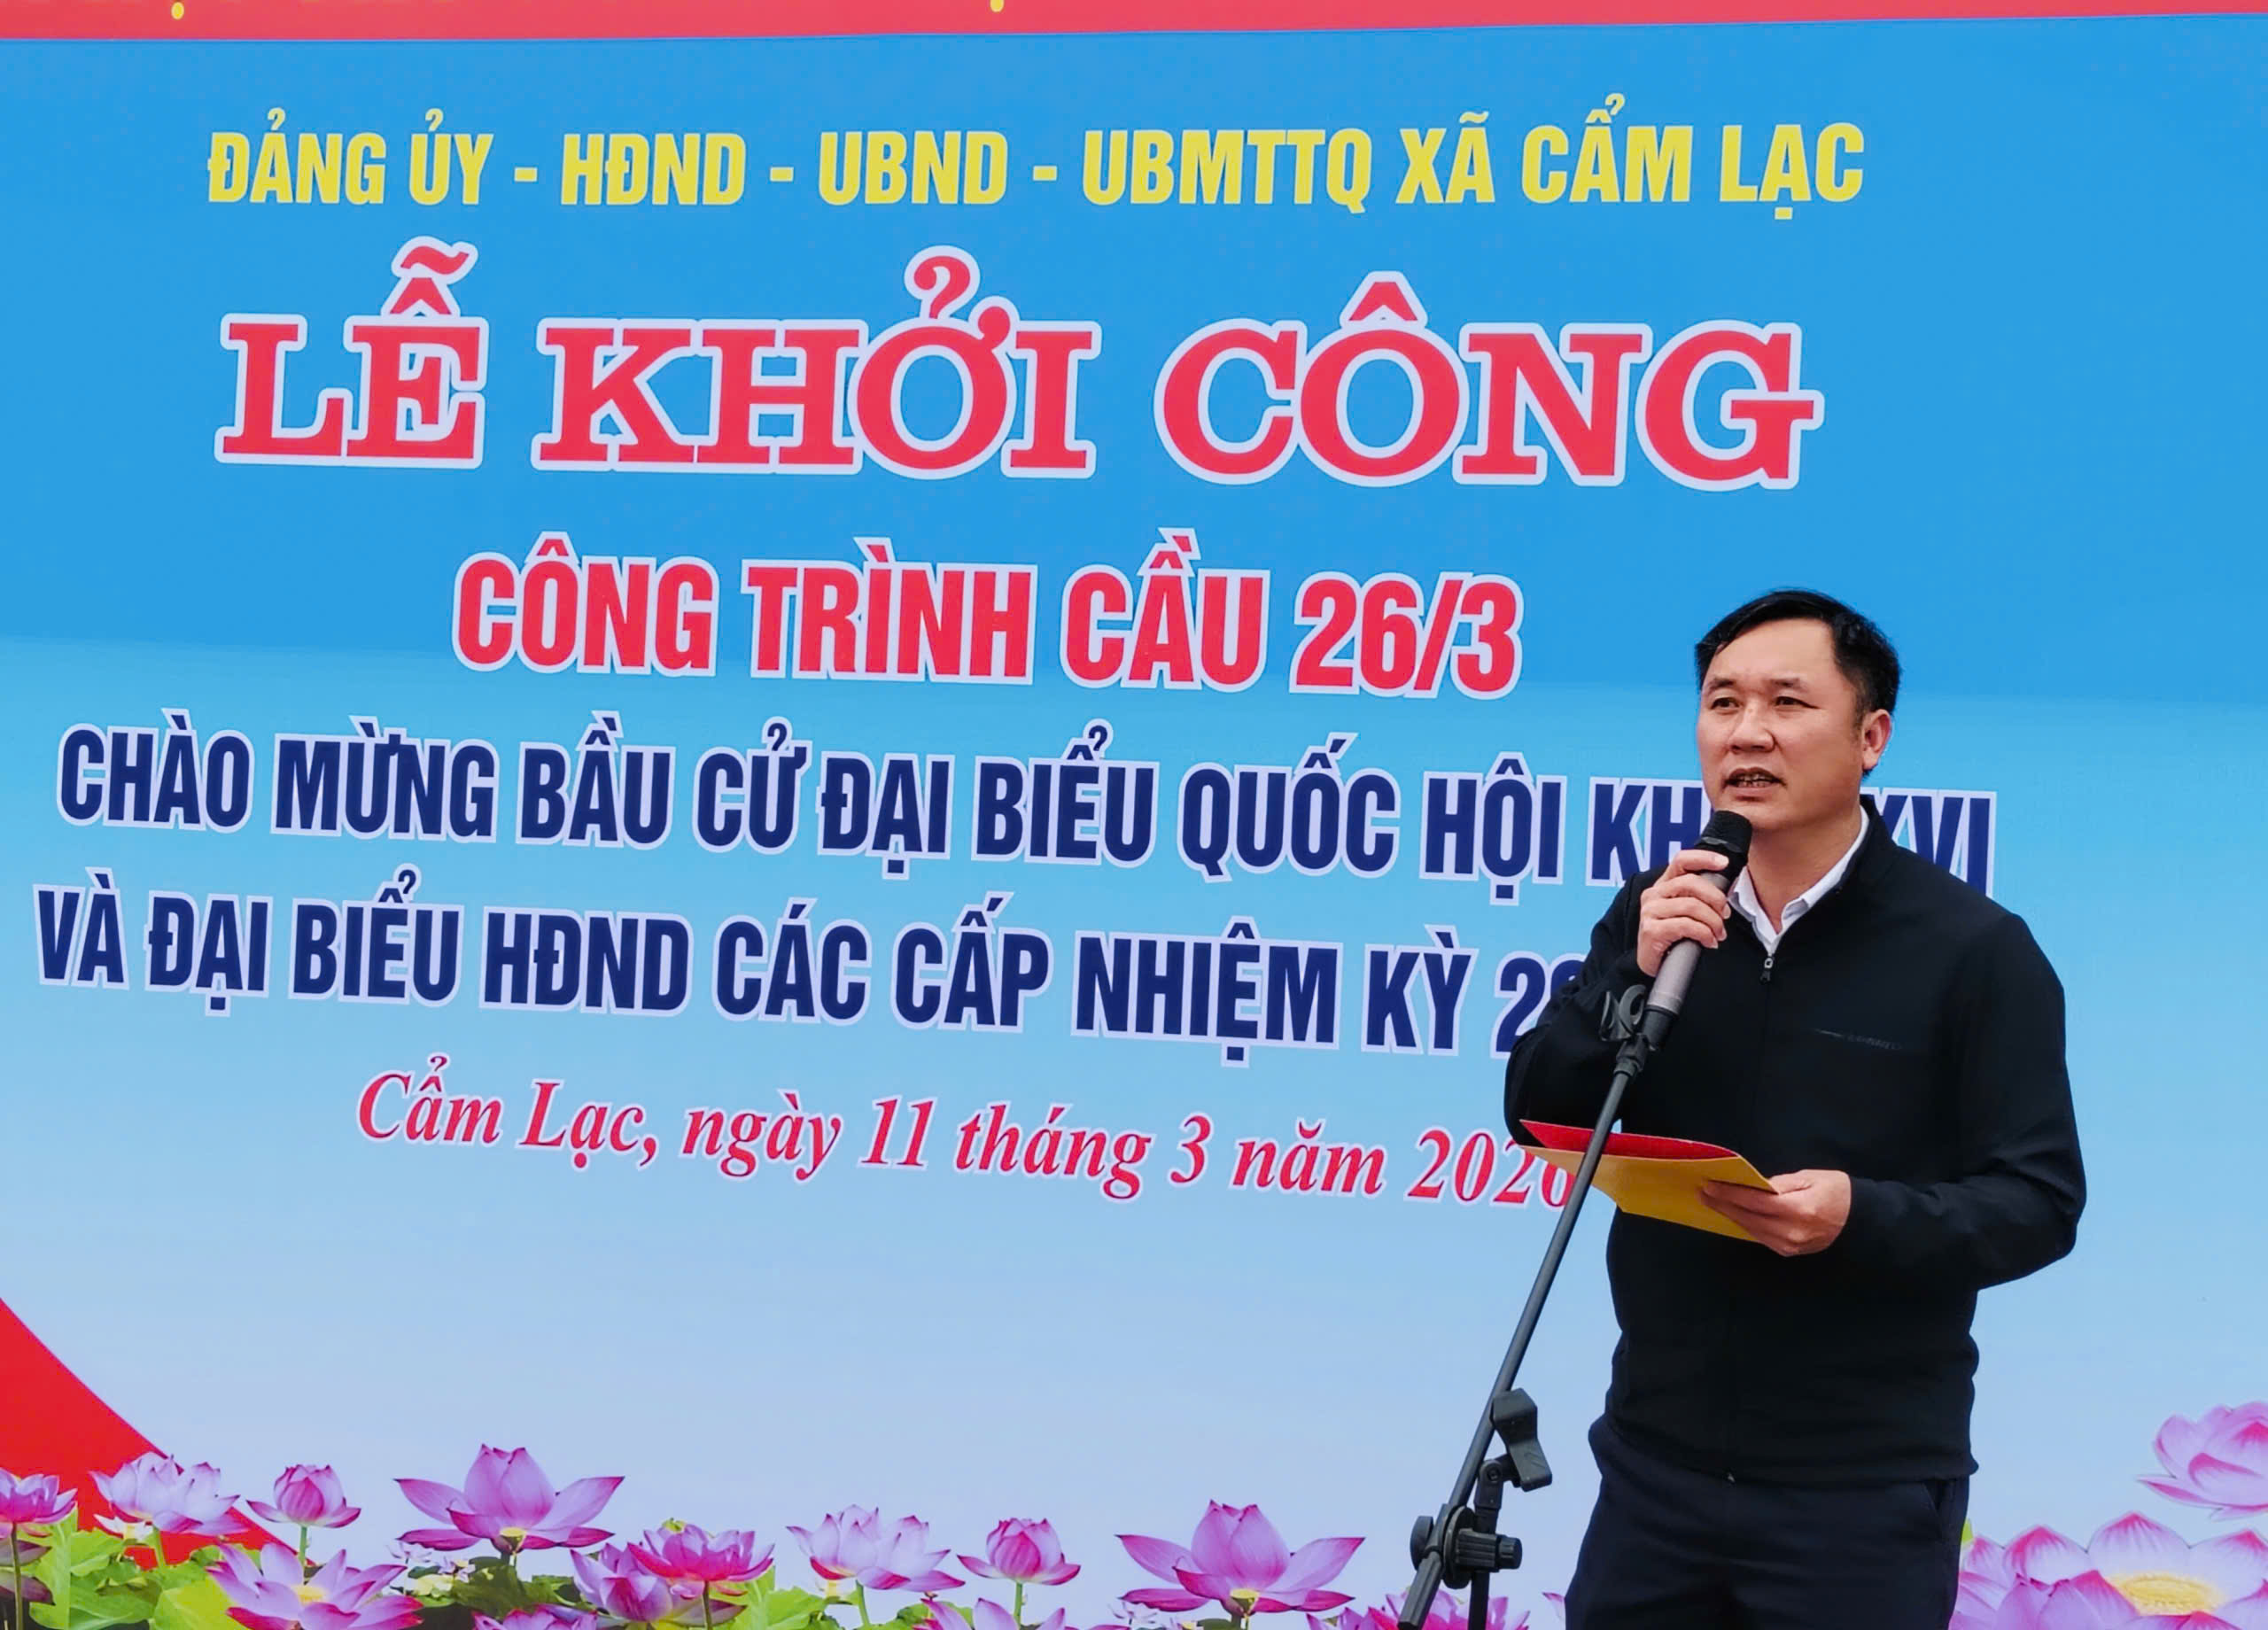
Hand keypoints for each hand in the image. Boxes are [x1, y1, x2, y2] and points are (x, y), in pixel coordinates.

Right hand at [1636, 846, 1733, 976]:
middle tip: (1724, 914)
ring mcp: (1650, 911)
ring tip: (1718, 934)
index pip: (1681, 860)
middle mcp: (1654, 894)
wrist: (1653, 964)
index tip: (1723, 863)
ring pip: (1691, 906)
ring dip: (1712, 921)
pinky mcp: (1651, 929)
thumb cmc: (1673, 937)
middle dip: (1715, 898)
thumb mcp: (1687, 912)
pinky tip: (1708, 942)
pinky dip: (1704, 934)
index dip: (1704, 858)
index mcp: (1664, 885)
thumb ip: (1702, 898)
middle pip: (1690, 882)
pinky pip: (1686, 925)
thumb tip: (1728, 887)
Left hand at [1700, 1170, 1851, 1255]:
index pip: (1755, 1202)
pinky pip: (1760, 1237)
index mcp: (1799, 1210)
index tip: (1710, 1185)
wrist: (1862, 1222)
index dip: (1730, 1194)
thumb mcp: (1811, 1178)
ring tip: (1712, 1202)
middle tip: (1703, 1192)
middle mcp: (1792, 1232)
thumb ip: (1780, 1183)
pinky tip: (1733, 1214)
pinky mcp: (1789, 1252)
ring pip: (1751, 1230)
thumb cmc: (1838, 1192)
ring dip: (1730, 1216)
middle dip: (1724, 1205)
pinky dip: (1745, 1225)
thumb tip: (1754, 1187)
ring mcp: (1790, 1246)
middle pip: (1749, 1218)